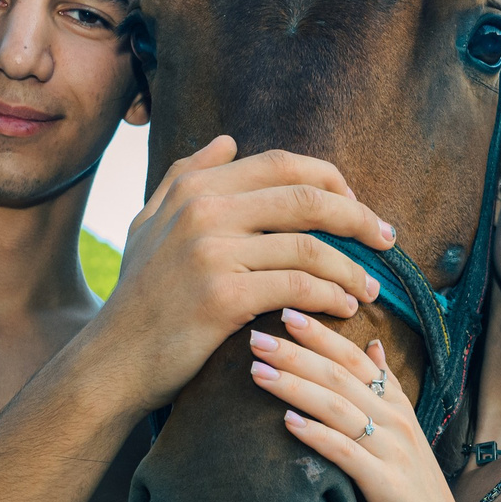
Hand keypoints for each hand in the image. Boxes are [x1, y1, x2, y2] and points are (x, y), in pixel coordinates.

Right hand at [88, 137, 395, 411]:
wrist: (113, 360)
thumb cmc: (139, 297)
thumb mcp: (149, 225)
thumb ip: (185, 177)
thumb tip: (227, 141)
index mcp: (195, 188)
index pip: (283, 165)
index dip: (331, 180)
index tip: (357, 205)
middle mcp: (204, 211)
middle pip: (306, 197)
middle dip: (358, 216)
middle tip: (386, 238)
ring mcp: (212, 252)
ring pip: (309, 247)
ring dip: (351, 267)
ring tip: (369, 286)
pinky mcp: (223, 297)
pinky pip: (298, 287)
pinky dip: (331, 296)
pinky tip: (344, 308)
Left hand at [248, 310, 492, 501]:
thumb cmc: (414, 493)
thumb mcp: (405, 434)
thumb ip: (387, 390)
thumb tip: (373, 345)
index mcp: (397, 407)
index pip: (356, 359)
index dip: (321, 335)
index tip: (285, 313)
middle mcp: (396, 422)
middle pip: (341, 377)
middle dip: (297, 354)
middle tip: (256, 336)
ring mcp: (394, 452)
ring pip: (339, 408)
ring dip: (296, 387)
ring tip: (259, 372)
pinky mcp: (387, 485)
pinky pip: (347, 453)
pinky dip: (317, 435)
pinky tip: (287, 422)